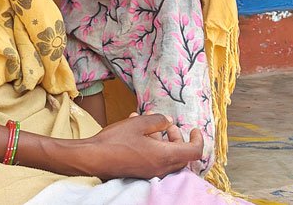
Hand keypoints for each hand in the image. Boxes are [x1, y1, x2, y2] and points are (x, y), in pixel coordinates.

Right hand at [71, 114, 203, 178]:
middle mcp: (161, 168)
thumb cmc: (116, 141)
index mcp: (164, 156)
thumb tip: (167, 121)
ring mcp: (151, 172)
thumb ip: (157, 121)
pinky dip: (153, 145)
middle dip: (178, 137)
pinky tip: (137, 128)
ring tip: (149, 122)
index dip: (198, 139)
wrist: (94, 158)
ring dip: (163, 140)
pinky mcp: (141, 171)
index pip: (193, 152)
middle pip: (181, 155)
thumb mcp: (139, 124)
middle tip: (168, 125)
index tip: (194, 129)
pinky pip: (155, 159)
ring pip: (167, 157)